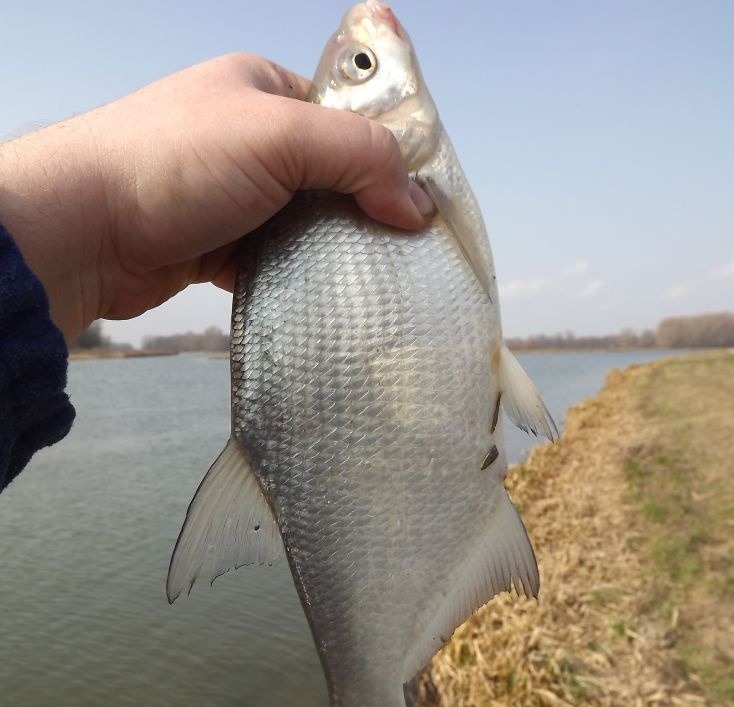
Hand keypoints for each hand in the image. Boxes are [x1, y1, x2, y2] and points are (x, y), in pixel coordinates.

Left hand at [0, 54, 433, 343]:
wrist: (84, 230)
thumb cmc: (174, 162)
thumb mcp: (279, 136)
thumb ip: (358, 156)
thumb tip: (417, 203)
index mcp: (263, 89)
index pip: (345, 117)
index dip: (386, 155)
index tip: (419, 202)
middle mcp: (247, 138)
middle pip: (328, 176)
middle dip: (363, 211)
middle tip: (401, 250)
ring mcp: (230, 195)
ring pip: (302, 224)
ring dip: (330, 251)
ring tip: (370, 280)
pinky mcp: (214, 246)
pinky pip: (272, 262)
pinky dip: (294, 278)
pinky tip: (321, 298)